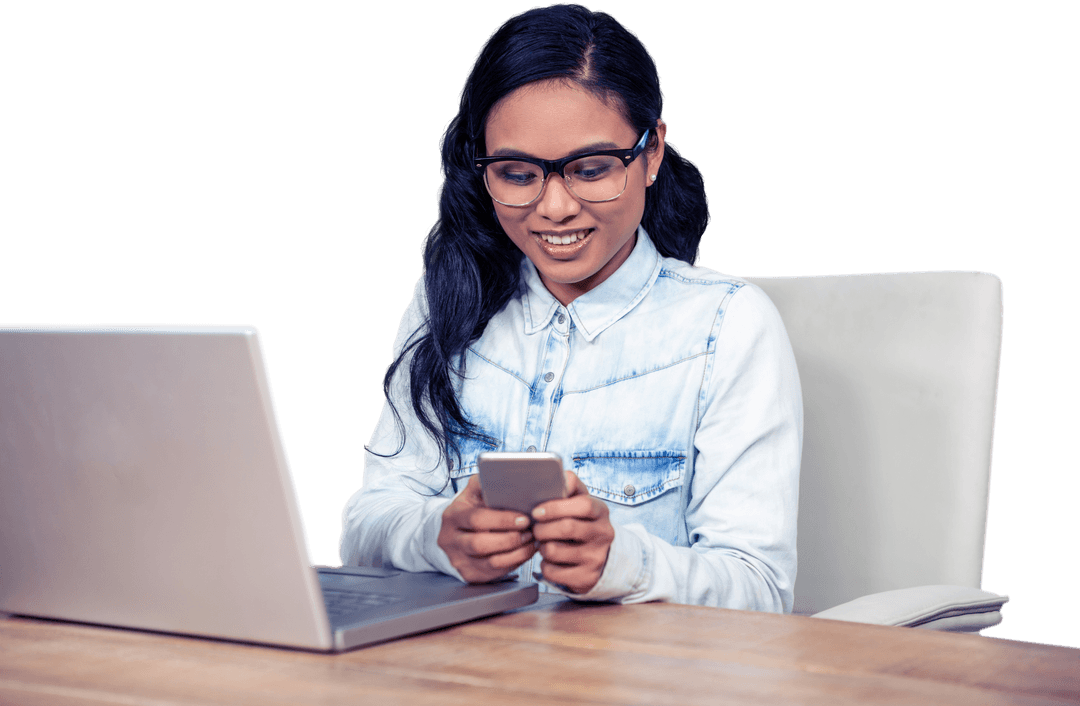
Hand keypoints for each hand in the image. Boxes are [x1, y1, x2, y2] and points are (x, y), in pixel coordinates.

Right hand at [438, 474, 536, 582]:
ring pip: (490, 562)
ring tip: (531, 541)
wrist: (453, 532)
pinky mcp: (468, 574)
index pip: (477, 518)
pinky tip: (525, 552)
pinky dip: (514, 562)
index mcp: (452, 515)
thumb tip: (507, 473)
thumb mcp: (473, 492)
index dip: (503, 520)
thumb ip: (486, 482)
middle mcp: (450, 539)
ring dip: (516, 552)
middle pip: (481, 544)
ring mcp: (458, 560)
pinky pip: (494, 573)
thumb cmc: (471, 509)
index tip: (524, 518)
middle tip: (531, 532)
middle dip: (510, 539)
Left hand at [531, 471, 614, 594]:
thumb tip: (561, 476)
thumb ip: (571, 487)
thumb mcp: (582, 503)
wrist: (603, 559)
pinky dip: (545, 565)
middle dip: (542, 528)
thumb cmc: (584, 525)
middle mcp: (603, 535)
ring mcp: (596, 558)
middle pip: (566, 528)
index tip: (537, 511)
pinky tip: (551, 560)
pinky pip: (552, 571)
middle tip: (535, 528)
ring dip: (541, 547)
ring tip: (544, 543)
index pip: (583, 504)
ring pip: (554, 551)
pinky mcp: (586, 578)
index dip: (555, 507)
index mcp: (601, 512)